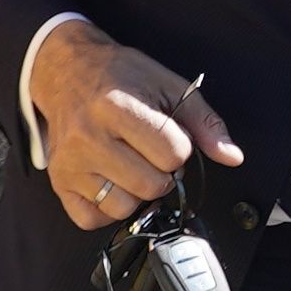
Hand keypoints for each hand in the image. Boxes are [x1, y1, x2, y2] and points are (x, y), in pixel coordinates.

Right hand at [31, 18, 230, 229]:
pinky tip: (110, 180)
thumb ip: (204, 122)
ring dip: (136, 192)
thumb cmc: (119, 76)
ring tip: (130, 165)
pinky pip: (92, 219)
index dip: (180, 147)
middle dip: (162, 172)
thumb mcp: (168, 85)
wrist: (67, 71)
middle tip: (150, 152)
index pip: (173, 154)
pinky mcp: (59, 182)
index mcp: (117, 108)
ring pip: (124, 208)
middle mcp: (89, 138)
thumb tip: (231, 156)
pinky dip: (107, 208)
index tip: (168, 136)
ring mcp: (70, 164)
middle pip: (151, 185)